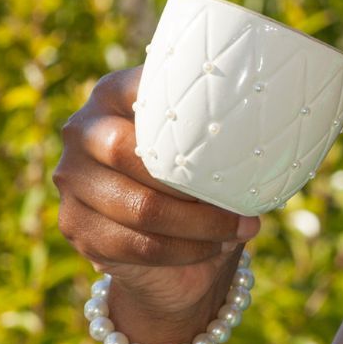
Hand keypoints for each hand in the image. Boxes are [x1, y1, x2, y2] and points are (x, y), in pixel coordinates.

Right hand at [52, 66, 260, 328]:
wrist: (169, 242)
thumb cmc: (198, 176)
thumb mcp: (209, 144)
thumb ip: (221, 126)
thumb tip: (270, 119)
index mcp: (114, 92)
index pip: (148, 95)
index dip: (191, 120)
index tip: (236, 137)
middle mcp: (82, 129)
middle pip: (131, 153)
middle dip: (195, 184)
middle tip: (245, 204)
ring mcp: (71, 179)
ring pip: (140, 207)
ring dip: (200, 225)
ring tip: (240, 230)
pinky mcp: (75, 226)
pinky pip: (136, 244)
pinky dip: (184, 250)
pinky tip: (214, 248)